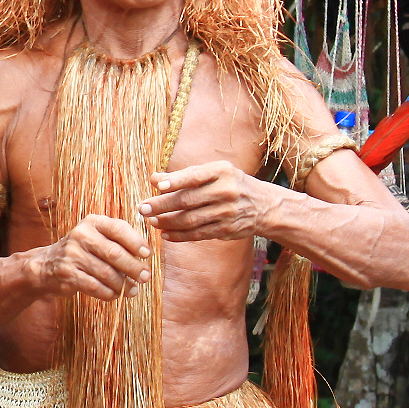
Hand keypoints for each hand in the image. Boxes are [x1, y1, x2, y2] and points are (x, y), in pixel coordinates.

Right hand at [36, 212, 150, 300]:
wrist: (47, 264)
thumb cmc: (82, 251)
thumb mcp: (96, 237)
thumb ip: (118, 241)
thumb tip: (144, 258)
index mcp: (92, 222)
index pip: (118, 228)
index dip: (135, 242)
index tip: (147, 255)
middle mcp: (80, 235)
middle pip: (114, 253)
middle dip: (133, 267)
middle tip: (145, 277)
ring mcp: (72, 255)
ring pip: (106, 273)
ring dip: (123, 284)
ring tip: (133, 290)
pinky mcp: (67, 274)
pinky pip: (94, 286)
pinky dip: (108, 293)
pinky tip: (115, 295)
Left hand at [140, 159, 285, 241]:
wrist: (265, 206)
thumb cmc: (231, 184)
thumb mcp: (214, 173)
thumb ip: (184, 175)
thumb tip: (155, 179)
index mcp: (222, 172)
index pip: (195, 176)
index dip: (176, 181)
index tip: (157, 186)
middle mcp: (226, 191)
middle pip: (188, 200)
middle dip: (162, 205)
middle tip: (143, 208)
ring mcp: (227, 212)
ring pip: (191, 220)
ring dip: (168, 222)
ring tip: (151, 222)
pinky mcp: (226, 230)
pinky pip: (198, 234)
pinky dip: (180, 235)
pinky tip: (166, 234)